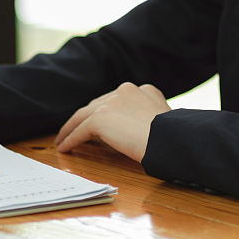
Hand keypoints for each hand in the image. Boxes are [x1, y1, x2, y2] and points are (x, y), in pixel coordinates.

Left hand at [55, 82, 169, 161]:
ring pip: (84, 115)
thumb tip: (139, 133)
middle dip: (86, 117)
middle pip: (98, 104)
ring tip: (63, 138)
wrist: (172, 141)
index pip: (117, 100)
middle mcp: (126, 91)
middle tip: (75, 129)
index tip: (97, 120)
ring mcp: (112, 102)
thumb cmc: (174, 140)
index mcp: (144, 90)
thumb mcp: (165, 123)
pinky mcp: (100, 118)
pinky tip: (64, 148)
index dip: (105, 110)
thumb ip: (149, 120)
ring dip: (71, 128)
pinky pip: (80, 130)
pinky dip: (70, 139)